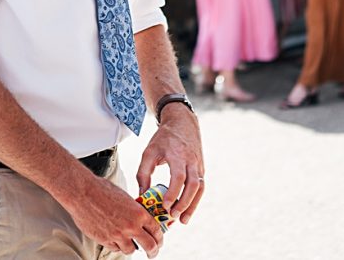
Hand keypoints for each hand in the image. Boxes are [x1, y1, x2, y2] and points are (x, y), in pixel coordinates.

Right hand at [63, 174, 163, 255]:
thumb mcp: (125, 197)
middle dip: (153, 251)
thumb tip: (139, 219)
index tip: (159, 241)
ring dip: (132, 247)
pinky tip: (115, 240)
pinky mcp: (104, 240)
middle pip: (149, 246)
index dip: (160, 238)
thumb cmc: (102, 190)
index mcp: (139, 213)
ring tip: (130, 244)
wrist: (83, 193)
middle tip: (152, 253)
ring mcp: (117, 235)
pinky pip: (115, 248)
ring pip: (131, 250)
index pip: (156, 230)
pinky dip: (117, 246)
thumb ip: (134, 210)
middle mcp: (131, 226)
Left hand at [136, 105, 204, 224]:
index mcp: (177, 154)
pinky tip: (187, 210)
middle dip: (184, 203)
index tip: (165, 206)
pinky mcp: (201, 168)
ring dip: (193, 205)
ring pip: (200, 187)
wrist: (182, 123)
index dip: (173, 193)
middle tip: (173, 216)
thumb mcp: (149, 152)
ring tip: (183, 220)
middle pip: (193, 185)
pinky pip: (201, 186)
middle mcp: (191, 160)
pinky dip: (195, 199)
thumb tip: (142, 195)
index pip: (179, 177)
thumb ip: (143, 173)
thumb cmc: (163, 139)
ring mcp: (198, 164)